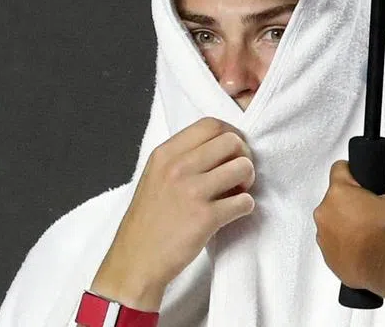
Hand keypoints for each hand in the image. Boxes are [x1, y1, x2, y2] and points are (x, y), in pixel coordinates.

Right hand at [91, 117, 255, 309]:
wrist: (136, 260)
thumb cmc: (149, 220)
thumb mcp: (155, 175)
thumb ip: (182, 156)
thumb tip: (220, 146)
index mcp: (165, 153)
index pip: (210, 124)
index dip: (230, 134)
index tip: (232, 150)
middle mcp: (178, 167)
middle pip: (232, 141)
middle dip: (244, 155)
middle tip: (239, 174)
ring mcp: (192, 192)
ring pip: (243, 167)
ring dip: (248, 181)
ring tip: (237, 192)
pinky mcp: (205, 218)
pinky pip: (244, 201)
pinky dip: (245, 206)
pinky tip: (233, 212)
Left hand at [314, 160, 384, 290]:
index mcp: (338, 192)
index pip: (338, 169)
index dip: (349, 170)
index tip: (352, 173)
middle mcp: (325, 212)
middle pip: (335, 200)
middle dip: (350, 205)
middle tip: (368, 213)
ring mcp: (323, 236)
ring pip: (332, 225)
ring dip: (345, 227)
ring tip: (366, 235)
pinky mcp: (327, 257)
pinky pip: (334, 247)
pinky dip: (345, 247)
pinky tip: (362, 250)